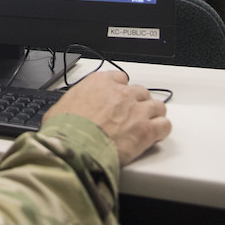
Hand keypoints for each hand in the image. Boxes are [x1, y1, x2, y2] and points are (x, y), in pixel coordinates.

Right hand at [46, 71, 170, 165]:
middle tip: (132, 115)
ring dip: (153, 114)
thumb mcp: (59, 108)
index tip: (119, 98)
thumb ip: (71, 104)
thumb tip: (64, 112)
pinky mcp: (146, 130)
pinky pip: (164, 125)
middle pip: (140, 92)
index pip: (119, 78)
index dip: (120, 90)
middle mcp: (121, 93)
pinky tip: (156, 136)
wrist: (76, 146)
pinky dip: (161, 130)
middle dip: (138, 103)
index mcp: (100, 83)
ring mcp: (137, 110)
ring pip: (157, 106)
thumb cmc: (65, 130)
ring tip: (148, 124)